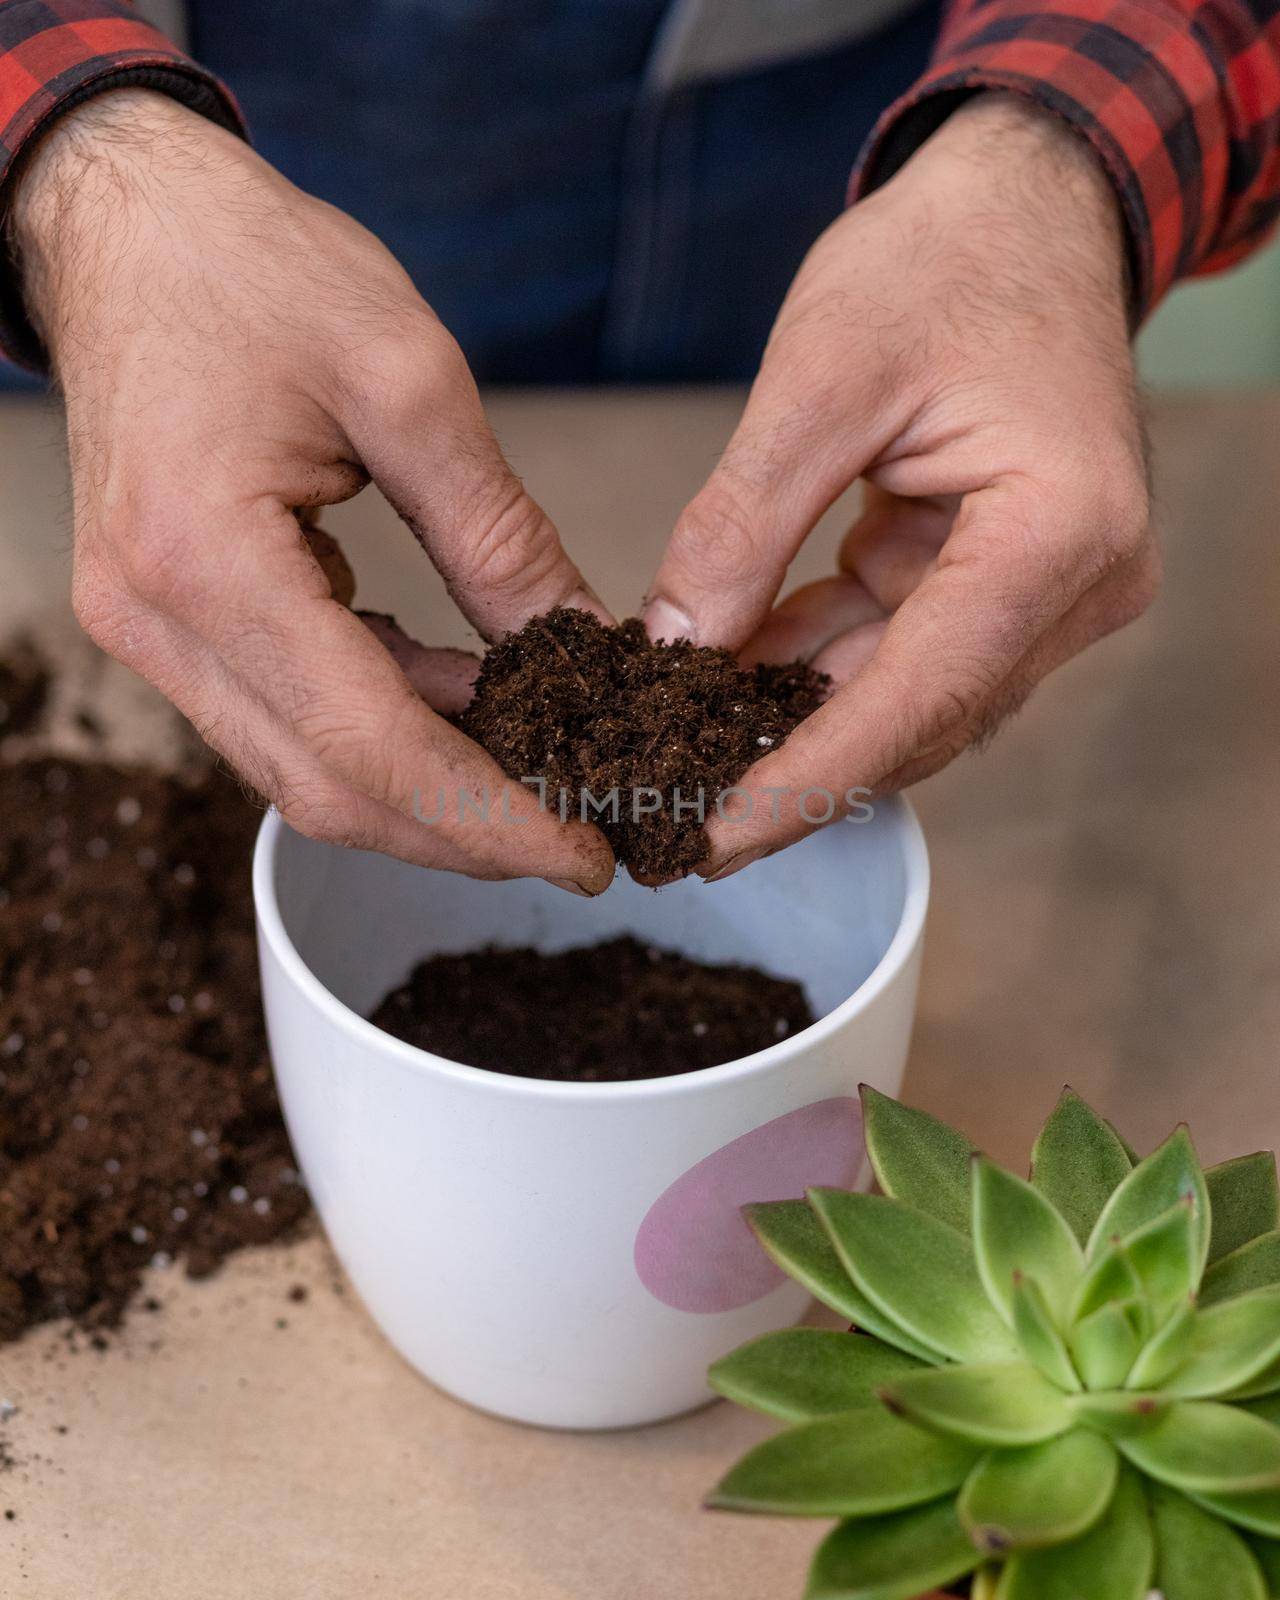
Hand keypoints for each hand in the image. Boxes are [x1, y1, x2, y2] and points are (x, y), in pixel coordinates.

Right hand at [11, 89, 613, 893]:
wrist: (128, 222)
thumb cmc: (252, 265)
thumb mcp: (409, 381)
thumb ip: (497, 534)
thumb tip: (581, 646)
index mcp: (204, 559)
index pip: (364, 746)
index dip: (485, 818)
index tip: (583, 851)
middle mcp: (157, 620)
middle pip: (327, 789)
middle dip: (462, 831)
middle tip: (576, 837)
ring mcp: (151, 629)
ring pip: (304, 768)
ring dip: (426, 787)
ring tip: (542, 773)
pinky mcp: (170, 618)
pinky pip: (286, 713)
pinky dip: (383, 726)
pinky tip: (468, 704)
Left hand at [642, 93, 1158, 880]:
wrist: (1027, 201)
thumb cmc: (944, 255)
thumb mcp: (821, 376)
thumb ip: (744, 525)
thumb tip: (674, 652)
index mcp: (1057, 533)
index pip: (921, 695)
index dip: (809, 779)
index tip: (715, 839)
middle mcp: (1074, 584)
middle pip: (918, 717)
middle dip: (793, 768)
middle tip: (676, 822)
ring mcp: (1044, 587)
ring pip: (903, 694)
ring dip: (794, 720)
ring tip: (678, 754)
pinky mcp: (1001, 576)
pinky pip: (897, 647)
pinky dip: (812, 663)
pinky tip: (725, 680)